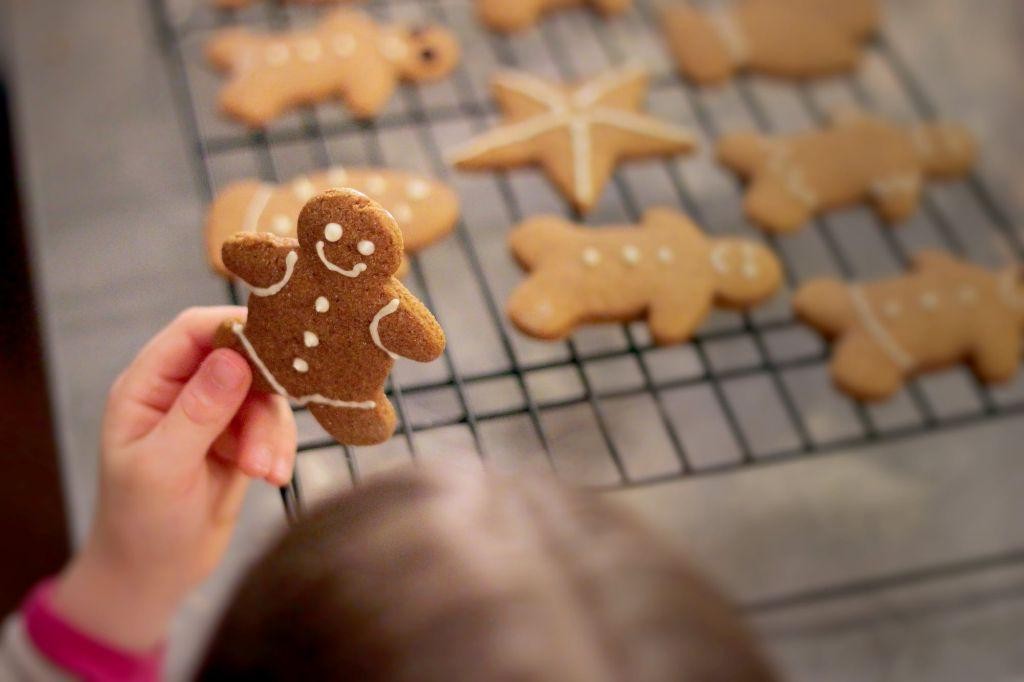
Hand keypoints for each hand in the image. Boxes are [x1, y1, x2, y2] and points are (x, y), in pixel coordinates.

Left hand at [51, 307, 296, 652]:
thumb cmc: (140, 524)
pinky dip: (280, 448)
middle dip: (262, 400)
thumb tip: (234, 358)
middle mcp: (181, 391)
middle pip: (241, 362)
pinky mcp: (241, 439)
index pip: (193, 331)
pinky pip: (275, 426)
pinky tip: (273, 477)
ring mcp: (214, 415)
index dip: (235, 327)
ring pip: (264, 397)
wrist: (154, 575)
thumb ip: (198, 412)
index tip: (278, 343)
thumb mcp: (163, 468)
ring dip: (272, 434)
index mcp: (147, 386)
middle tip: (266, 442)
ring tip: (265, 473)